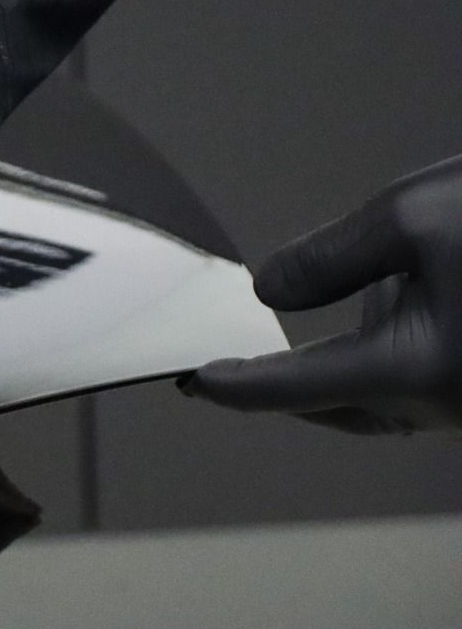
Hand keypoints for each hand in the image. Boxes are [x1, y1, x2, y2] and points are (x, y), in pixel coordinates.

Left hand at [181, 154, 461, 433]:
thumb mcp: (410, 219)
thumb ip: (328, 260)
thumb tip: (269, 291)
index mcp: (412, 368)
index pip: (295, 386)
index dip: (238, 384)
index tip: (193, 381)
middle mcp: (443, 404)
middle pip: (334, 409)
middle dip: (277, 391)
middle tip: (222, 377)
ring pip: (376, 407)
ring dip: (327, 384)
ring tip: (277, 359)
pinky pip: (415, 393)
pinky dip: (372, 372)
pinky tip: (369, 334)